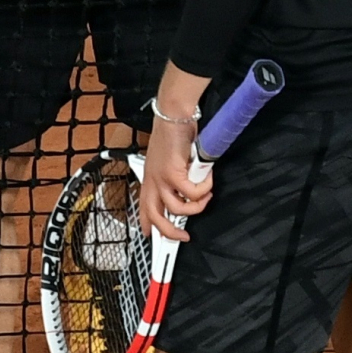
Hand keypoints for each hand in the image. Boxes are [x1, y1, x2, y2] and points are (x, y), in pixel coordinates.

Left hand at [139, 113, 213, 242]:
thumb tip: (188, 189)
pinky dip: (203, 188)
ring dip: (196, 207)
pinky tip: (208, 180)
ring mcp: (161, 178)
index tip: (151, 236)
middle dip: (170, 232)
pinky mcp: (172, 173)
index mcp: (150, 179)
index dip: (147, 225)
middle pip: (156, 217)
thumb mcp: (168, 160)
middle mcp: (153, 181)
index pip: (143, 208)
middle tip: (184, 236)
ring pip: (176, 208)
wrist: (173, 116)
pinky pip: (191, 192)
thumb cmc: (173, 134)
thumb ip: (174, 176)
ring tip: (206, 197)